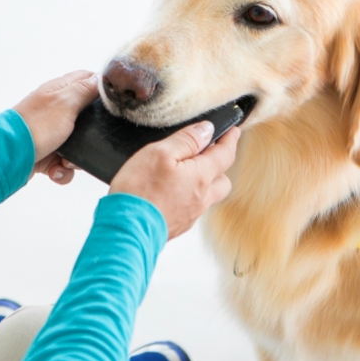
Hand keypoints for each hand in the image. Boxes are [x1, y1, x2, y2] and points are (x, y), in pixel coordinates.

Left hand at [14, 71, 97, 183]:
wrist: (8, 156)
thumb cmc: (36, 125)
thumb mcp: (66, 102)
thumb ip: (84, 90)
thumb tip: (100, 78)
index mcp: (58, 91)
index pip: (85, 80)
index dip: (100, 88)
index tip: (112, 102)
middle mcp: (55, 110)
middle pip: (86, 117)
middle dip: (92, 134)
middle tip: (91, 139)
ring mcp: (50, 133)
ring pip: (78, 145)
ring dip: (76, 158)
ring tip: (66, 161)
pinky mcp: (46, 153)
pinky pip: (64, 163)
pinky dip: (62, 170)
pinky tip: (54, 170)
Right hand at [110, 122, 240, 239]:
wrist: (126, 230)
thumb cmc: (140, 191)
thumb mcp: (160, 153)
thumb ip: (187, 140)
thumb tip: (207, 130)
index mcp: (201, 176)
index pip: (225, 154)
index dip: (230, 140)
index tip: (233, 131)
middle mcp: (202, 198)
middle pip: (222, 179)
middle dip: (220, 165)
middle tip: (208, 153)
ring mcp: (191, 215)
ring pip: (208, 196)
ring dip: (204, 182)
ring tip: (187, 172)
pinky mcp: (178, 225)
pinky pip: (192, 208)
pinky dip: (188, 197)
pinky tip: (171, 192)